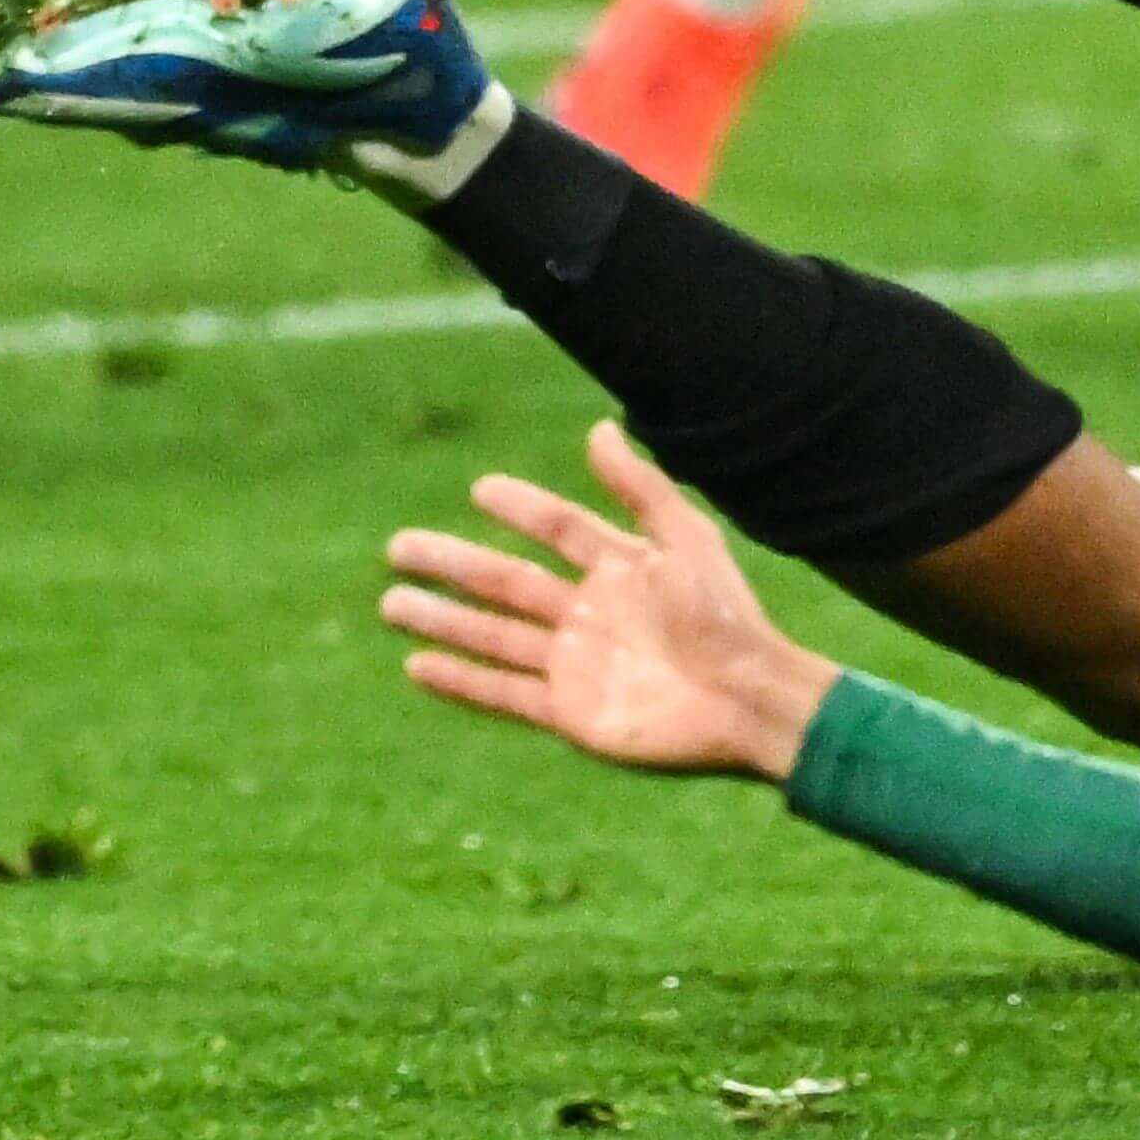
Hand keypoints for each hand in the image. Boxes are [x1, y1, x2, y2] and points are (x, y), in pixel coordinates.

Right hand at [381, 426, 830, 783]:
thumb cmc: (728, 616)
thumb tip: (599, 428)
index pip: (556, 529)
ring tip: (391, 601)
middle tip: (397, 546)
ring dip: (442, 619)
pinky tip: (418, 664)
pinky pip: (503, 692)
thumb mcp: (686, 537)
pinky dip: (461, 680)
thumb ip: (640, 487)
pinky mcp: (570, 712)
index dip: (521, 507)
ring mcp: (575, 663)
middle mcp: (589, 613)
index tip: (480, 489)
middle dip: (451, 564)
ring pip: (492, 635)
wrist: (748, 698)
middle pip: (505, 582)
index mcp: (620, 568)